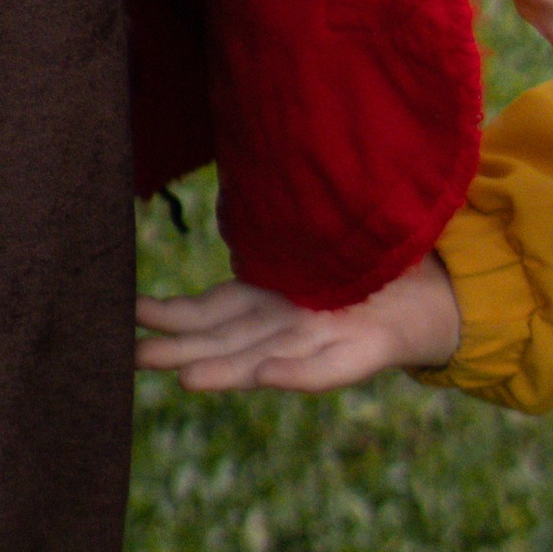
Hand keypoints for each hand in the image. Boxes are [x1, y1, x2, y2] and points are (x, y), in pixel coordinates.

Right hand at [135, 254, 458, 391]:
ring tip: (187, 378)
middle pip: (225, 343)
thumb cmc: (358, 266)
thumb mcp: (309, 241)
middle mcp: (282, 330)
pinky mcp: (356, 358)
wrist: (424, 298)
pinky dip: (296, 376)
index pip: (211, 310)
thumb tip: (236, 173)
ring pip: (262, 361)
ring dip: (226, 372)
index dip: (171, 314)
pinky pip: (325, 370)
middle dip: (181, 351)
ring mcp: (317, 345)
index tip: (128, 313)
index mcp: (265, 302)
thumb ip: (268, 230)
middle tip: (132, 357)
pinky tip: (268, 377)